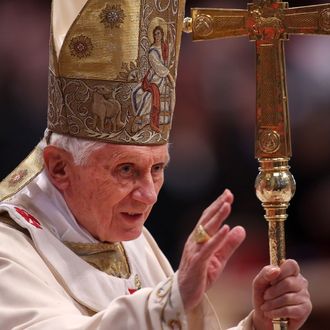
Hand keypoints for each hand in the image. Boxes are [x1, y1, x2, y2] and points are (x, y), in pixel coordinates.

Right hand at [178, 189, 245, 310]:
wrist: (184, 295)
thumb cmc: (200, 275)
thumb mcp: (219, 258)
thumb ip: (229, 244)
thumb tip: (240, 228)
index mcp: (199, 238)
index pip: (208, 218)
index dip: (218, 205)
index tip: (228, 194)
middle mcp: (195, 241)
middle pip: (206, 220)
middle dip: (218, 206)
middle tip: (228, 194)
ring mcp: (194, 251)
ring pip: (206, 230)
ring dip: (217, 217)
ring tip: (227, 205)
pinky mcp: (197, 263)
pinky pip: (208, 248)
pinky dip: (217, 238)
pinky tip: (226, 229)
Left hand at [252, 259, 311, 329]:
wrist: (264, 317)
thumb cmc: (263, 296)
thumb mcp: (259, 283)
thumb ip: (265, 273)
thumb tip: (276, 270)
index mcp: (290, 272)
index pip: (291, 265)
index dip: (281, 272)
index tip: (271, 281)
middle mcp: (300, 282)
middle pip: (288, 283)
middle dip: (272, 291)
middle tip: (265, 296)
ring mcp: (305, 296)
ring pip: (287, 297)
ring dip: (272, 303)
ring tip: (265, 307)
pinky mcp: (305, 310)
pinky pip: (288, 310)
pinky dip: (276, 312)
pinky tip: (270, 313)